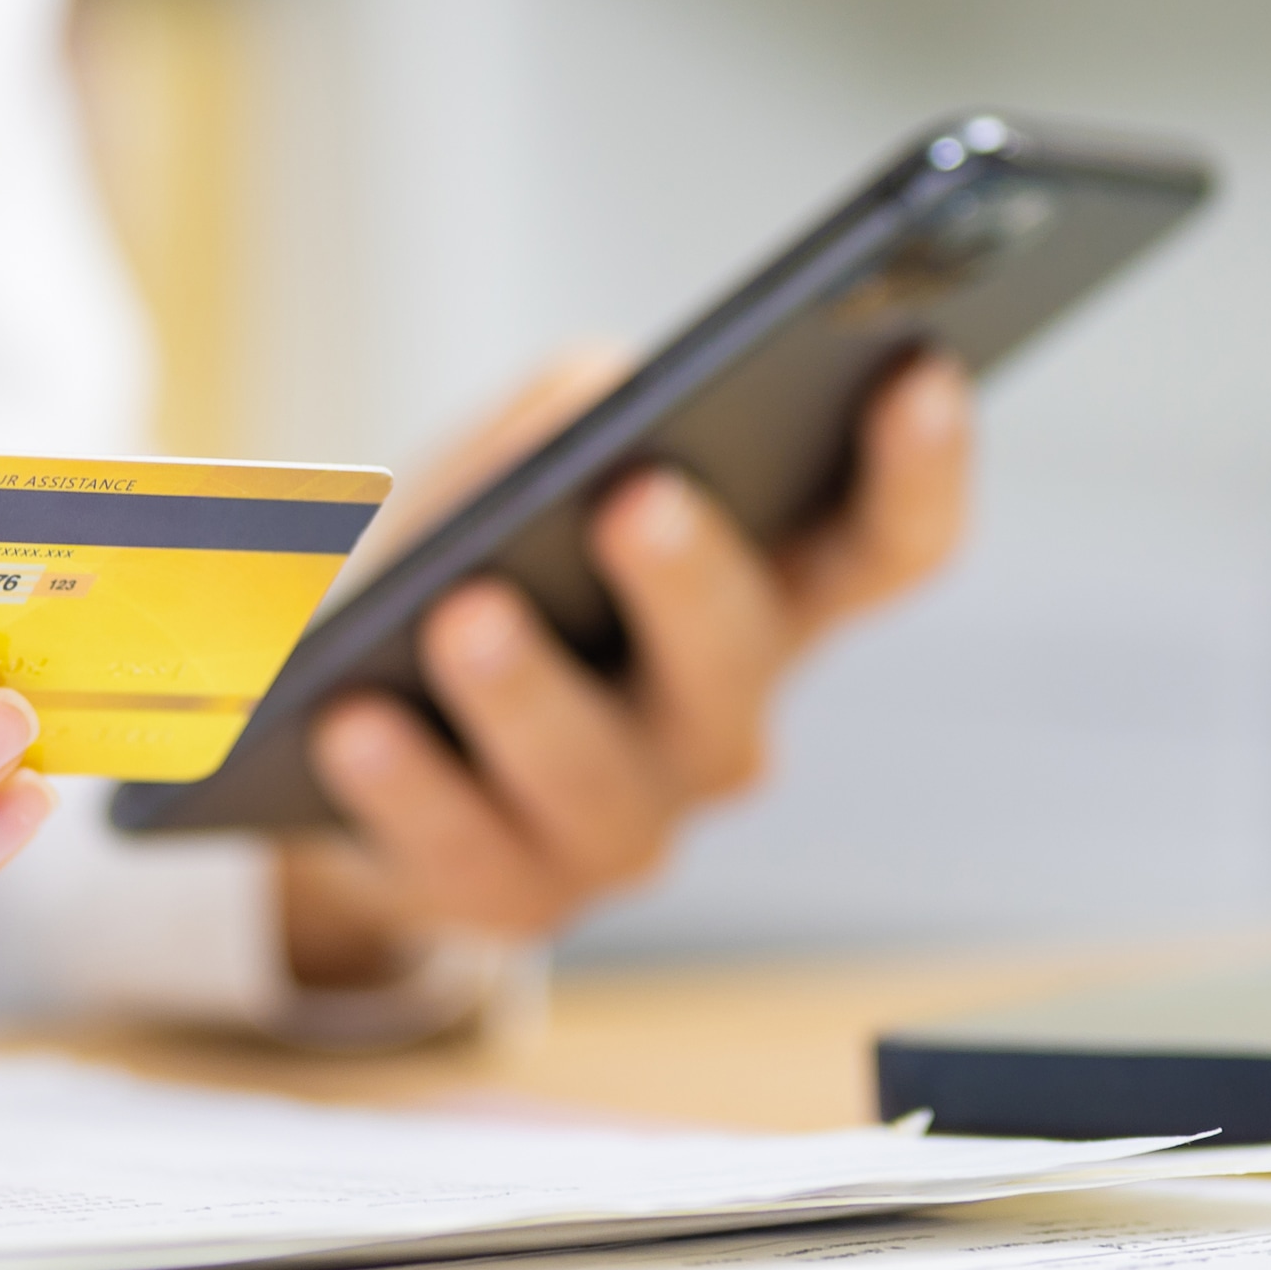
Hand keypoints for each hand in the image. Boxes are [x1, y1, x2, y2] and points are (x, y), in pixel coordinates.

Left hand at [273, 350, 973, 986]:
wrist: (351, 725)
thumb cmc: (479, 561)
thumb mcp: (517, 460)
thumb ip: (568, 412)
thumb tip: (596, 400)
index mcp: (766, 597)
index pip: (887, 547)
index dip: (919, 471)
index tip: (916, 370)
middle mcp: (723, 723)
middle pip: (739, 656)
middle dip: (689, 581)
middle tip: (638, 498)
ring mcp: (632, 826)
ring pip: (600, 777)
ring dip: (531, 694)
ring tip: (467, 615)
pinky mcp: (518, 899)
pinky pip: (466, 848)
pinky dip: (410, 783)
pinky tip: (356, 723)